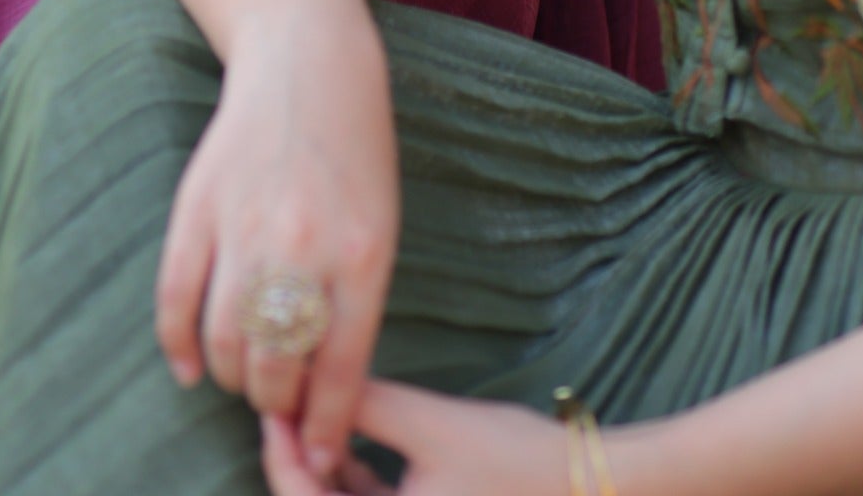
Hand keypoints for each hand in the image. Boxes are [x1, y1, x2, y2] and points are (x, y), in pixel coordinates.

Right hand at [156, 0, 399, 478]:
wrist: (309, 58)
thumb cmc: (355, 149)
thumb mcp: (379, 225)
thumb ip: (355, 302)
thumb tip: (325, 392)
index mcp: (362, 255)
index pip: (339, 373)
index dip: (324, 427)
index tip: (318, 454)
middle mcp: (302, 246)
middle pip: (275, 368)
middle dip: (277, 404)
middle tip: (278, 407)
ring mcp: (244, 225)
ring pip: (224, 344)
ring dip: (232, 377)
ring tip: (244, 379)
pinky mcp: (197, 206)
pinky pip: (175, 299)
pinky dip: (178, 345)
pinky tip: (190, 366)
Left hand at [261, 382, 570, 495]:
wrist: (590, 486)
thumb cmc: (513, 460)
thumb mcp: (429, 422)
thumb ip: (365, 403)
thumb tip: (309, 377)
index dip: (281, 455)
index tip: (272, 405)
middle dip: (300, 460)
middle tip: (288, 404)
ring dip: (325, 472)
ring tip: (316, 412)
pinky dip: (354, 483)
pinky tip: (350, 440)